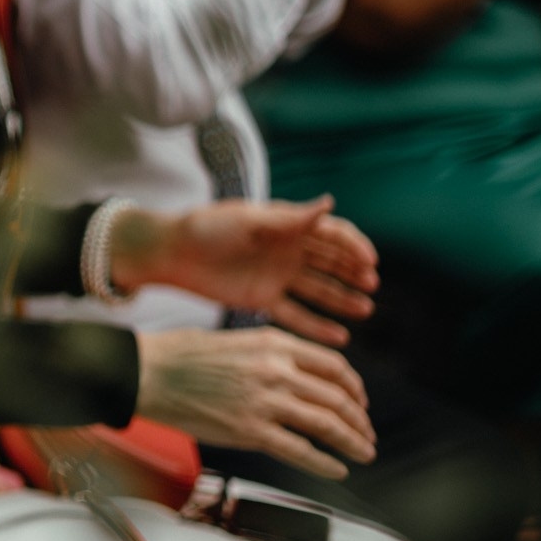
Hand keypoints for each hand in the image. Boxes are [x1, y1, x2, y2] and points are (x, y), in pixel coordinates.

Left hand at [112, 197, 377, 346]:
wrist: (170, 253)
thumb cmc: (206, 227)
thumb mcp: (247, 219)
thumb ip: (289, 218)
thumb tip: (330, 203)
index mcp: (286, 225)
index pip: (331, 234)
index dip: (353, 245)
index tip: (369, 261)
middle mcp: (287, 250)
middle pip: (331, 262)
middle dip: (353, 272)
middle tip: (370, 285)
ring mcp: (277, 276)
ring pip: (319, 289)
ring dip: (342, 299)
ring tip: (365, 310)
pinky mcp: (262, 299)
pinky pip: (296, 314)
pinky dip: (317, 325)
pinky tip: (340, 336)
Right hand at [135, 326, 374, 478]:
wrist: (146, 373)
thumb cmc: (180, 356)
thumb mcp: (235, 340)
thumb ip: (270, 356)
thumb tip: (297, 379)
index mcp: (274, 344)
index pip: (334, 366)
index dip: (354, 388)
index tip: (360, 402)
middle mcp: (277, 370)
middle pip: (337, 398)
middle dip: (359, 421)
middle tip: (366, 436)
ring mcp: (265, 401)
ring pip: (328, 424)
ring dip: (353, 442)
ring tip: (363, 453)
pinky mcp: (251, 431)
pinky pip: (302, 450)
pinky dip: (325, 463)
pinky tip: (337, 469)